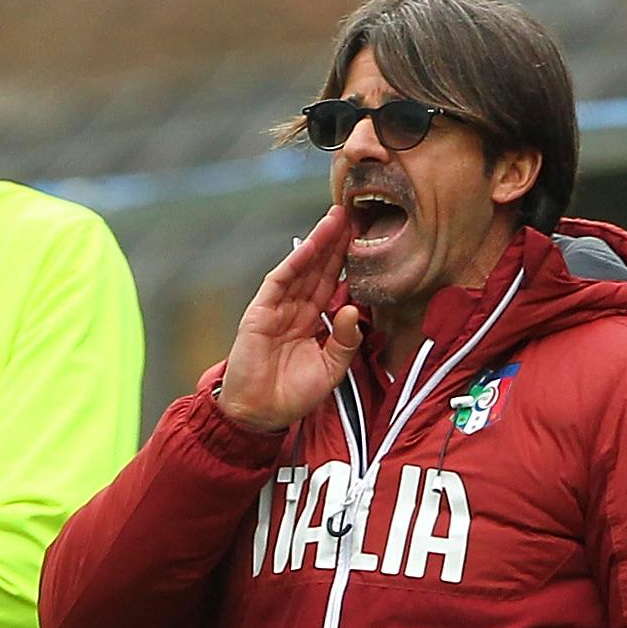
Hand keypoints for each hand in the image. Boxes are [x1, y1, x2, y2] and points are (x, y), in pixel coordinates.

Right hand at [216, 206, 364, 433]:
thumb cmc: (292, 396)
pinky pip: (281, 280)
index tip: (367, 240)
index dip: (349, 263)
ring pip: (302, 268)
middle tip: (355, 215)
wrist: (259, 413)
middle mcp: (297, 310)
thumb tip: (354, 309)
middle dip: (337, 242)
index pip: (334, 284)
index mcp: (314, 322)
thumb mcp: (331, 369)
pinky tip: (312, 244)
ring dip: (319, 243)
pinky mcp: (261, 311)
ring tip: (336, 219)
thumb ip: (347, 341)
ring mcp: (278, 308)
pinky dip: (296, 261)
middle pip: (320, 269)